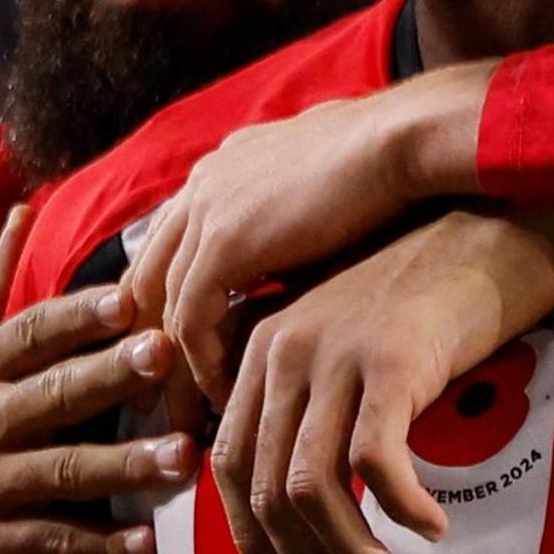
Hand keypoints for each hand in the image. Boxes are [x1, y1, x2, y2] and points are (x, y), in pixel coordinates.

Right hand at [0, 205, 201, 553]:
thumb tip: (21, 212)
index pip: (30, 334)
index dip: (78, 316)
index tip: (128, 298)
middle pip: (54, 394)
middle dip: (111, 375)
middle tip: (166, 356)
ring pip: (64, 471)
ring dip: (127, 466)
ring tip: (183, 458)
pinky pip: (53, 542)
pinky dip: (99, 545)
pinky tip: (144, 542)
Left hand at [130, 60, 497, 401]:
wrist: (404, 143)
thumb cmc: (386, 165)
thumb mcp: (319, 190)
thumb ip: (290, 219)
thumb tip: (296, 255)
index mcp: (221, 168)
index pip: (169, 247)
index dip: (171, 304)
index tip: (188, 356)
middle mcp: (201, 185)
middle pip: (148, 276)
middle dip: (154, 339)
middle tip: (170, 396)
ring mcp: (206, 211)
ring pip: (162, 305)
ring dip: (174, 364)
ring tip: (197, 410)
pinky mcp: (224, 242)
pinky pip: (192, 320)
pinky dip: (203, 364)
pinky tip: (227, 395)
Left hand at [209, 205, 553, 553]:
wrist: (495, 221)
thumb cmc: (432, 287)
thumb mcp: (349, 339)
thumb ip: (314, 399)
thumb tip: (305, 499)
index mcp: (261, 345)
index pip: (228, 463)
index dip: (250, 538)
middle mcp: (283, 347)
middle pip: (266, 490)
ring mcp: (333, 351)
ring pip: (312, 490)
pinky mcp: (390, 359)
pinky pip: (376, 464)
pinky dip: (402, 511)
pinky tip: (435, 527)